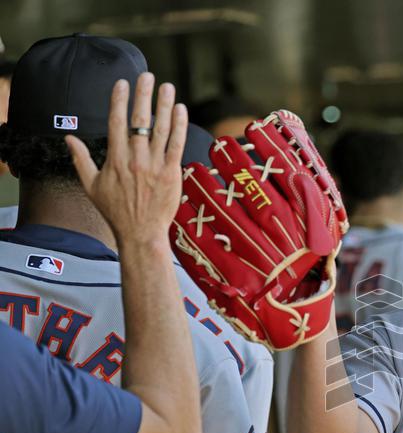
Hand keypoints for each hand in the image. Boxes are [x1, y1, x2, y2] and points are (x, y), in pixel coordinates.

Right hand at [65, 72, 186, 247]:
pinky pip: (176, 145)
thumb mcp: (91, 186)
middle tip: (147, 76)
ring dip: (163, 105)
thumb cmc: (115, 211)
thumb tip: (68, 138)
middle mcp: (134, 159)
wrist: (140, 234)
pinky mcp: (171, 174)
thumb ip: (80, 159)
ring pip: (160, 129)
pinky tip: (179, 110)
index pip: (116, 122)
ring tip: (166, 87)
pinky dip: (179, 126)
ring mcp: (154, 166)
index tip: (123, 83)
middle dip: (143, 96)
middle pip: (139, 120)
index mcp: (115, 159)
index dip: (119, 100)